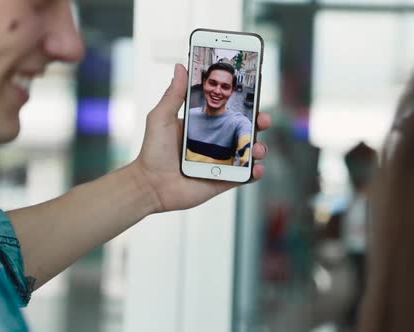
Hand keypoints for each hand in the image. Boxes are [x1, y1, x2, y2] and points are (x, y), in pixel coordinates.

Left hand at [132, 64, 270, 211]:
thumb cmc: (153, 151)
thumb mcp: (162, 117)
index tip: (254, 94)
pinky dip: (255, 172)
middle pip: (244, 130)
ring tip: (257, 148)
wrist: (150, 185)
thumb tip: (180, 67)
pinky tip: (256, 168)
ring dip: (259, 148)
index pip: (228, 111)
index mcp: (203, 126)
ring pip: (248, 152)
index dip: (244, 104)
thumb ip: (174, 93)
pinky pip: (244, 176)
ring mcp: (221, 162)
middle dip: (259, 123)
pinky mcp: (223, 180)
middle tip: (263, 119)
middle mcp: (215, 142)